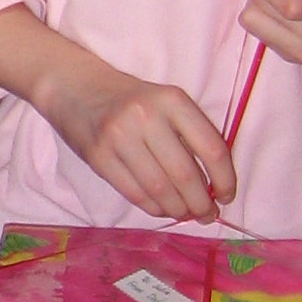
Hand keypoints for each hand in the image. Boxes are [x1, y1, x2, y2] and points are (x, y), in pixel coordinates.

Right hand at [46, 64, 234, 222]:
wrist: (74, 86)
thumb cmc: (129, 98)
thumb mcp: (164, 102)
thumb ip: (189, 135)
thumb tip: (214, 185)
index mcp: (172, 100)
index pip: (211, 148)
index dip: (226, 180)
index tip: (227, 197)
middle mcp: (146, 117)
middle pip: (185, 174)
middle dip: (201, 203)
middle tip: (207, 215)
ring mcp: (119, 137)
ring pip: (160, 189)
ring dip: (179, 210)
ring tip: (186, 214)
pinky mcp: (99, 158)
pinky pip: (135, 193)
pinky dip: (154, 208)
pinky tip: (163, 209)